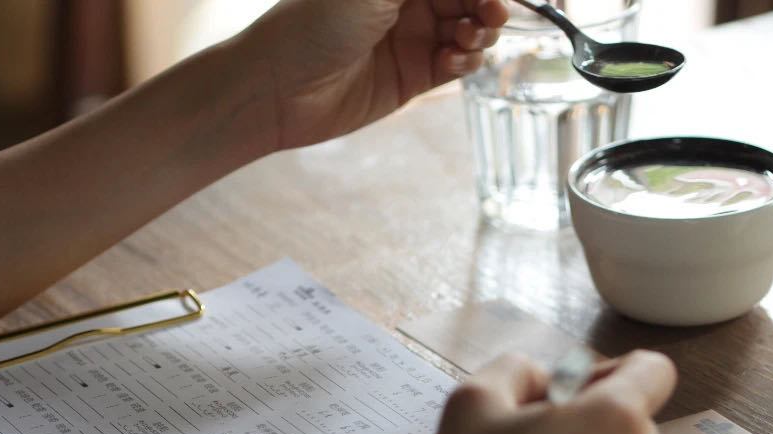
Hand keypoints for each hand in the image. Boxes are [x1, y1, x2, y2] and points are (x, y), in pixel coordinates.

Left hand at [241, 0, 508, 149]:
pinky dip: (466, 60)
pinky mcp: (412, 78)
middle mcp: (405, 2)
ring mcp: (410, 39)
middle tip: (493, 13)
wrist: (279, 87)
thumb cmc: (313, 22)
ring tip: (467, 37)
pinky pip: (455, 65)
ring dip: (480, 32)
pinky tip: (455, 59)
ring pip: (468, 29)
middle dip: (487, 3)